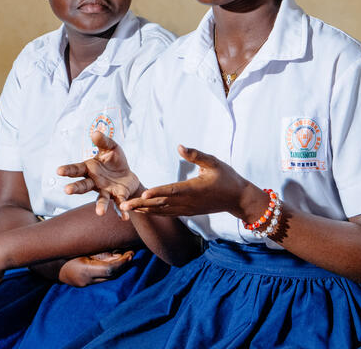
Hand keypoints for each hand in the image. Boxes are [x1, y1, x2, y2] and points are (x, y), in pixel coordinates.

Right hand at [57, 131, 140, 217]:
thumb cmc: (115, 161)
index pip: (76, 169)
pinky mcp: (118, 197)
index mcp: (89, 168)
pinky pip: (118, 204)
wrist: (128, 175)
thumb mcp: (111, 148)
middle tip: (67, 190)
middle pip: (83, 186)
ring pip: (100, 199)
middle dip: (75, 188)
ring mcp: (105, 191)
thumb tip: (95, 132)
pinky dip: (121, 211)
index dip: (67, 170)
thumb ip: (103, 142)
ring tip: (100, 213)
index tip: (58, 170)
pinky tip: (124, 218)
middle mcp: (94, 182)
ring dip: (100, 206)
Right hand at [57, 251, 134, 286]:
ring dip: (119, 268)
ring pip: (108, 278)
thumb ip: (98, 249)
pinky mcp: (85, 283)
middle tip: (131, 254)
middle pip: (112, 275)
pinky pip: (102, 277)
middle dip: (124, 265)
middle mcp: (86, 280)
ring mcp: (85, 283)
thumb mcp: (81, 247)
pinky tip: (116, 260)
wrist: (49, 264)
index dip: (122, 263)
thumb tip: (117, 248)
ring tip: (127, 256)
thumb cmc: (65, 252)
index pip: (110, 270)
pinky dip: (111, 269)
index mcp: (84, 270)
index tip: (130, 254)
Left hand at [121, 145, 263, 220]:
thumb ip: (196, 155)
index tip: (142, 194)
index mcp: (194, 189)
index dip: (157, 192)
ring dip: (144, 210)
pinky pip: (168, 213)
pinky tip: (143, 211)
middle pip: (161, 204)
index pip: (172, 191)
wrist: (238, 199)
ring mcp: (187, 209)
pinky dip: (154, 212)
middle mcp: (188, 202)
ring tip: (126, 209)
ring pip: (162, 211)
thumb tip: (179, 146)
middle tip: (122, 205)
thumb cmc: (227, 177)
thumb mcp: (214, 162)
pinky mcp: (188, 212)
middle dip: (141, 205)